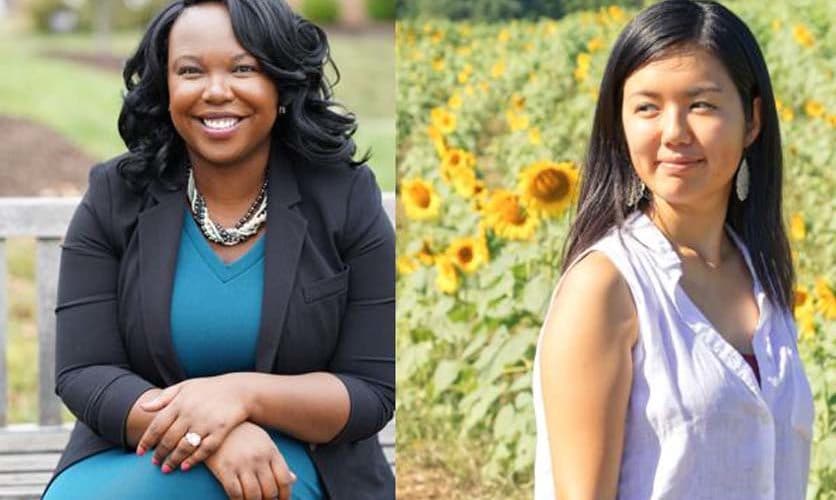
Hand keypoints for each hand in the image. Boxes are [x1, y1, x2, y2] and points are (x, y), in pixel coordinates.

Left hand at [136, 374, 250, 472]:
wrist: (239, 390)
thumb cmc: (209, 389)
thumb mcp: (185, 386)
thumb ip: (163, 397)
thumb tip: (142, 407)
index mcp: (180, 402)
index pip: (157, 425)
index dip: (147, 440)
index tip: (140, 452)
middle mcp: (191, 413)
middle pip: (169, 439)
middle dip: (159, 454)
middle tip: (154, 463)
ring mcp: (206, 422)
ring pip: (184, 447)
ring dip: (173, 460)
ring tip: (166, 468)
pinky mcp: (221, 430)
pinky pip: (204, 449)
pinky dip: (193, 460)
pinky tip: (185, 466)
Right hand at [204, 422, 296, 499]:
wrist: (221, 424)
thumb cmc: (246, 435)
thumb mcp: (265, 444)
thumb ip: (278, 462)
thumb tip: (293, 479)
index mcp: (271, 452)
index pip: (284, 480)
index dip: (286, 495)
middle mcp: (258, 459)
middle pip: (269, 491)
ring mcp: (242, 464)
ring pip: (253, 495)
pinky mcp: (225, 469)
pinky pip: (235, 493)